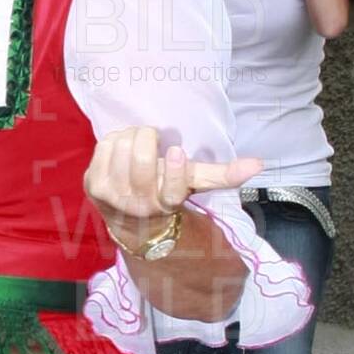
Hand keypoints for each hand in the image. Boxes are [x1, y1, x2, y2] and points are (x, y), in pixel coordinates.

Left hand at [85, 125, 260, 250]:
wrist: (129, 218)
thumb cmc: (165, 192)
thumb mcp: (194, 184)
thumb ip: (225, 174)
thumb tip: (260, 164)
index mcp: (168, 204)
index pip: (173, 191)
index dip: (175, 170)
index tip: (176, 152)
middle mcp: (140, 205)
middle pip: (143, 161)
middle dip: (148, 138)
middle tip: (152, 137)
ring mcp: (114, 198)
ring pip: (123, 148)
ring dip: (131, 136)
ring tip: (136, 143)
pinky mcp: (93, 187)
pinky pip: (105, 147)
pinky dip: (113, 140)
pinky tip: (120, 149)